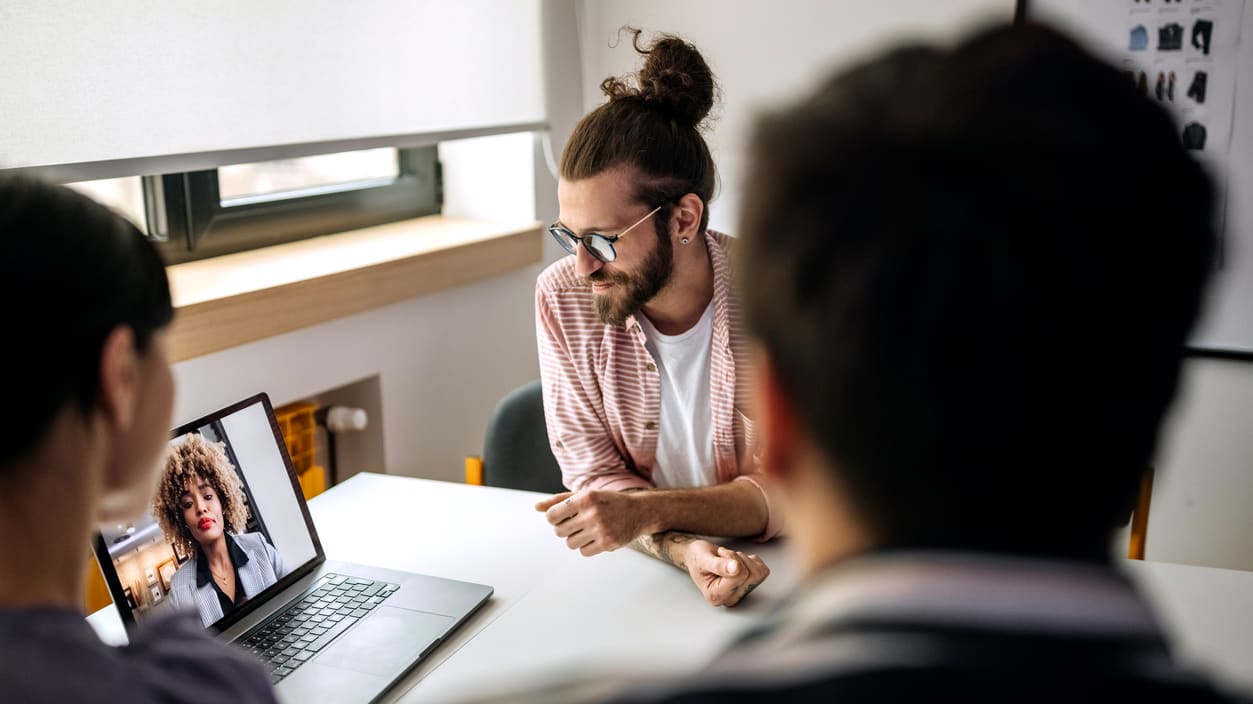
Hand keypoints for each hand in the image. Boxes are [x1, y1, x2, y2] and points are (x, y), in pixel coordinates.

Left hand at [535, 490, 649, 555]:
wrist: (639, 511)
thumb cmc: (608, 501)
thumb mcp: (585, 495)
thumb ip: (559, 500)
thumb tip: (537, 507)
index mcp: (585, 498)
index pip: (552, 516)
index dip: (554, 518)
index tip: (562, 517)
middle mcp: (592, 513)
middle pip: (559, 531)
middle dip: (565, 529)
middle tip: (578, 523)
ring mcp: (600, 529)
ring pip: (570, 543)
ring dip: (576, 538)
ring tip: (588, 529)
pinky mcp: (607, 543)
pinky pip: (583, 552)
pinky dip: (587, 546)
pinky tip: (597, 537)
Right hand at [678, 539, 768, 606]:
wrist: (698, 556)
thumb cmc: (698, 559)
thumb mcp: (704, 559)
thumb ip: (719, 565)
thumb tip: (736, 569)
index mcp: (717, 596)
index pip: (740, 575)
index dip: (731, 560)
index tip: (718, 559)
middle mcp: (731, 598)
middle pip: (750, 574)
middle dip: (736, 559)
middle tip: (722, 559)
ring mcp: (742, 593)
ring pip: (758, 572)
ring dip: (743, 559)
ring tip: (728, 561)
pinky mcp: (751, 585)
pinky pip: (763, 570)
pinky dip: (751, 560)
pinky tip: (737, 563)